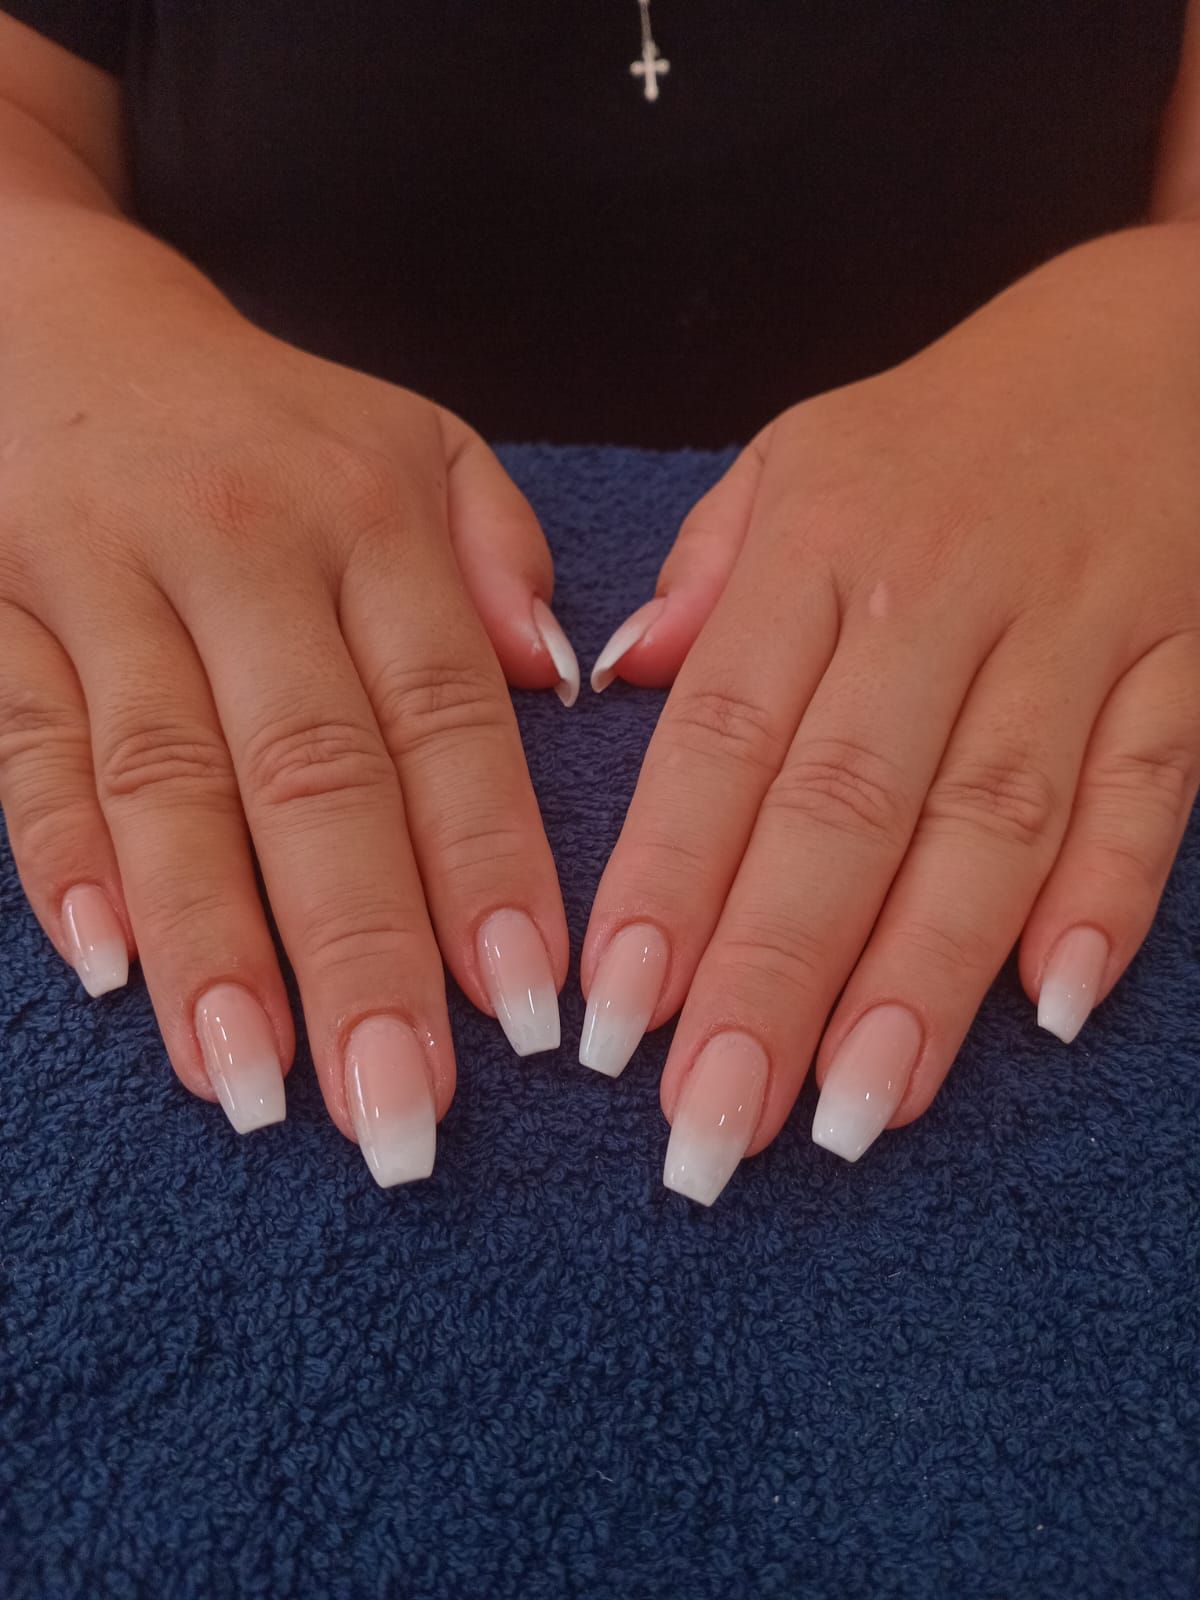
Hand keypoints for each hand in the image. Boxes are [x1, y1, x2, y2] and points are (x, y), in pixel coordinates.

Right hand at [0, 276, 577, 1182]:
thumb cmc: (270, 424)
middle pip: (312, 774)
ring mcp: (105, 584)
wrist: (58, 322)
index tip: (529, 1006)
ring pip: (164, 782)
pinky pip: (26, 749)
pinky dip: (66, 861)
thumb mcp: (413, 444)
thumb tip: (561, 685)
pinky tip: (113, 973)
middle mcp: (243, 552)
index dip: (486, 862)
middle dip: (360, 951)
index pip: (444, 715)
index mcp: (368, 519)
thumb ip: (494, 560)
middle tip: (399, 1108)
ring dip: (214, 942)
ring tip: (256, 1086)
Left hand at [580, 224, 1199, 1202]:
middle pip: (846, 806)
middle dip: (774, 974)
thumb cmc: (943, 430)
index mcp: (820, 546)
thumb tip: (614, 680)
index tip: (613, 1019)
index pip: (721, 737)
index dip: (665, 882)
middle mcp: (937, 592)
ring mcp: (1073, 627)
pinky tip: (1051, 1009)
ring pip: (993, 819)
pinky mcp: (1185, 657)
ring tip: (855, 1112)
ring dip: (923, 975)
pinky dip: (1108, 896)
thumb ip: (708, 576)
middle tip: (715, 1124)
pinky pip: (1152, 786)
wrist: (1159, 341)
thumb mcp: (800, 457)